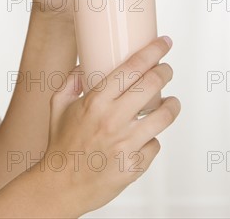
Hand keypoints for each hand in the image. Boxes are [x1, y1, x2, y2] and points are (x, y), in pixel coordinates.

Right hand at [40, 37, 180, 214]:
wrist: (60, 186)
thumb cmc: (60, 144)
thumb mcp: (58, 105)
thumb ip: (71, 80)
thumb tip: (87, 64)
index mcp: (95, 101)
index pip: (132, 68)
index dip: (153, 51)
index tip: (164, 42)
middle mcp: (113, 120)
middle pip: (152, 85)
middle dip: (165, 71)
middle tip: (166, 69)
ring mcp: (126, 144)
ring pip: (164, 116)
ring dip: (171, 105)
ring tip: (170, 101)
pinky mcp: (135, 166)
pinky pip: (155, 145)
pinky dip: (153, 138)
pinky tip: (146, 135)